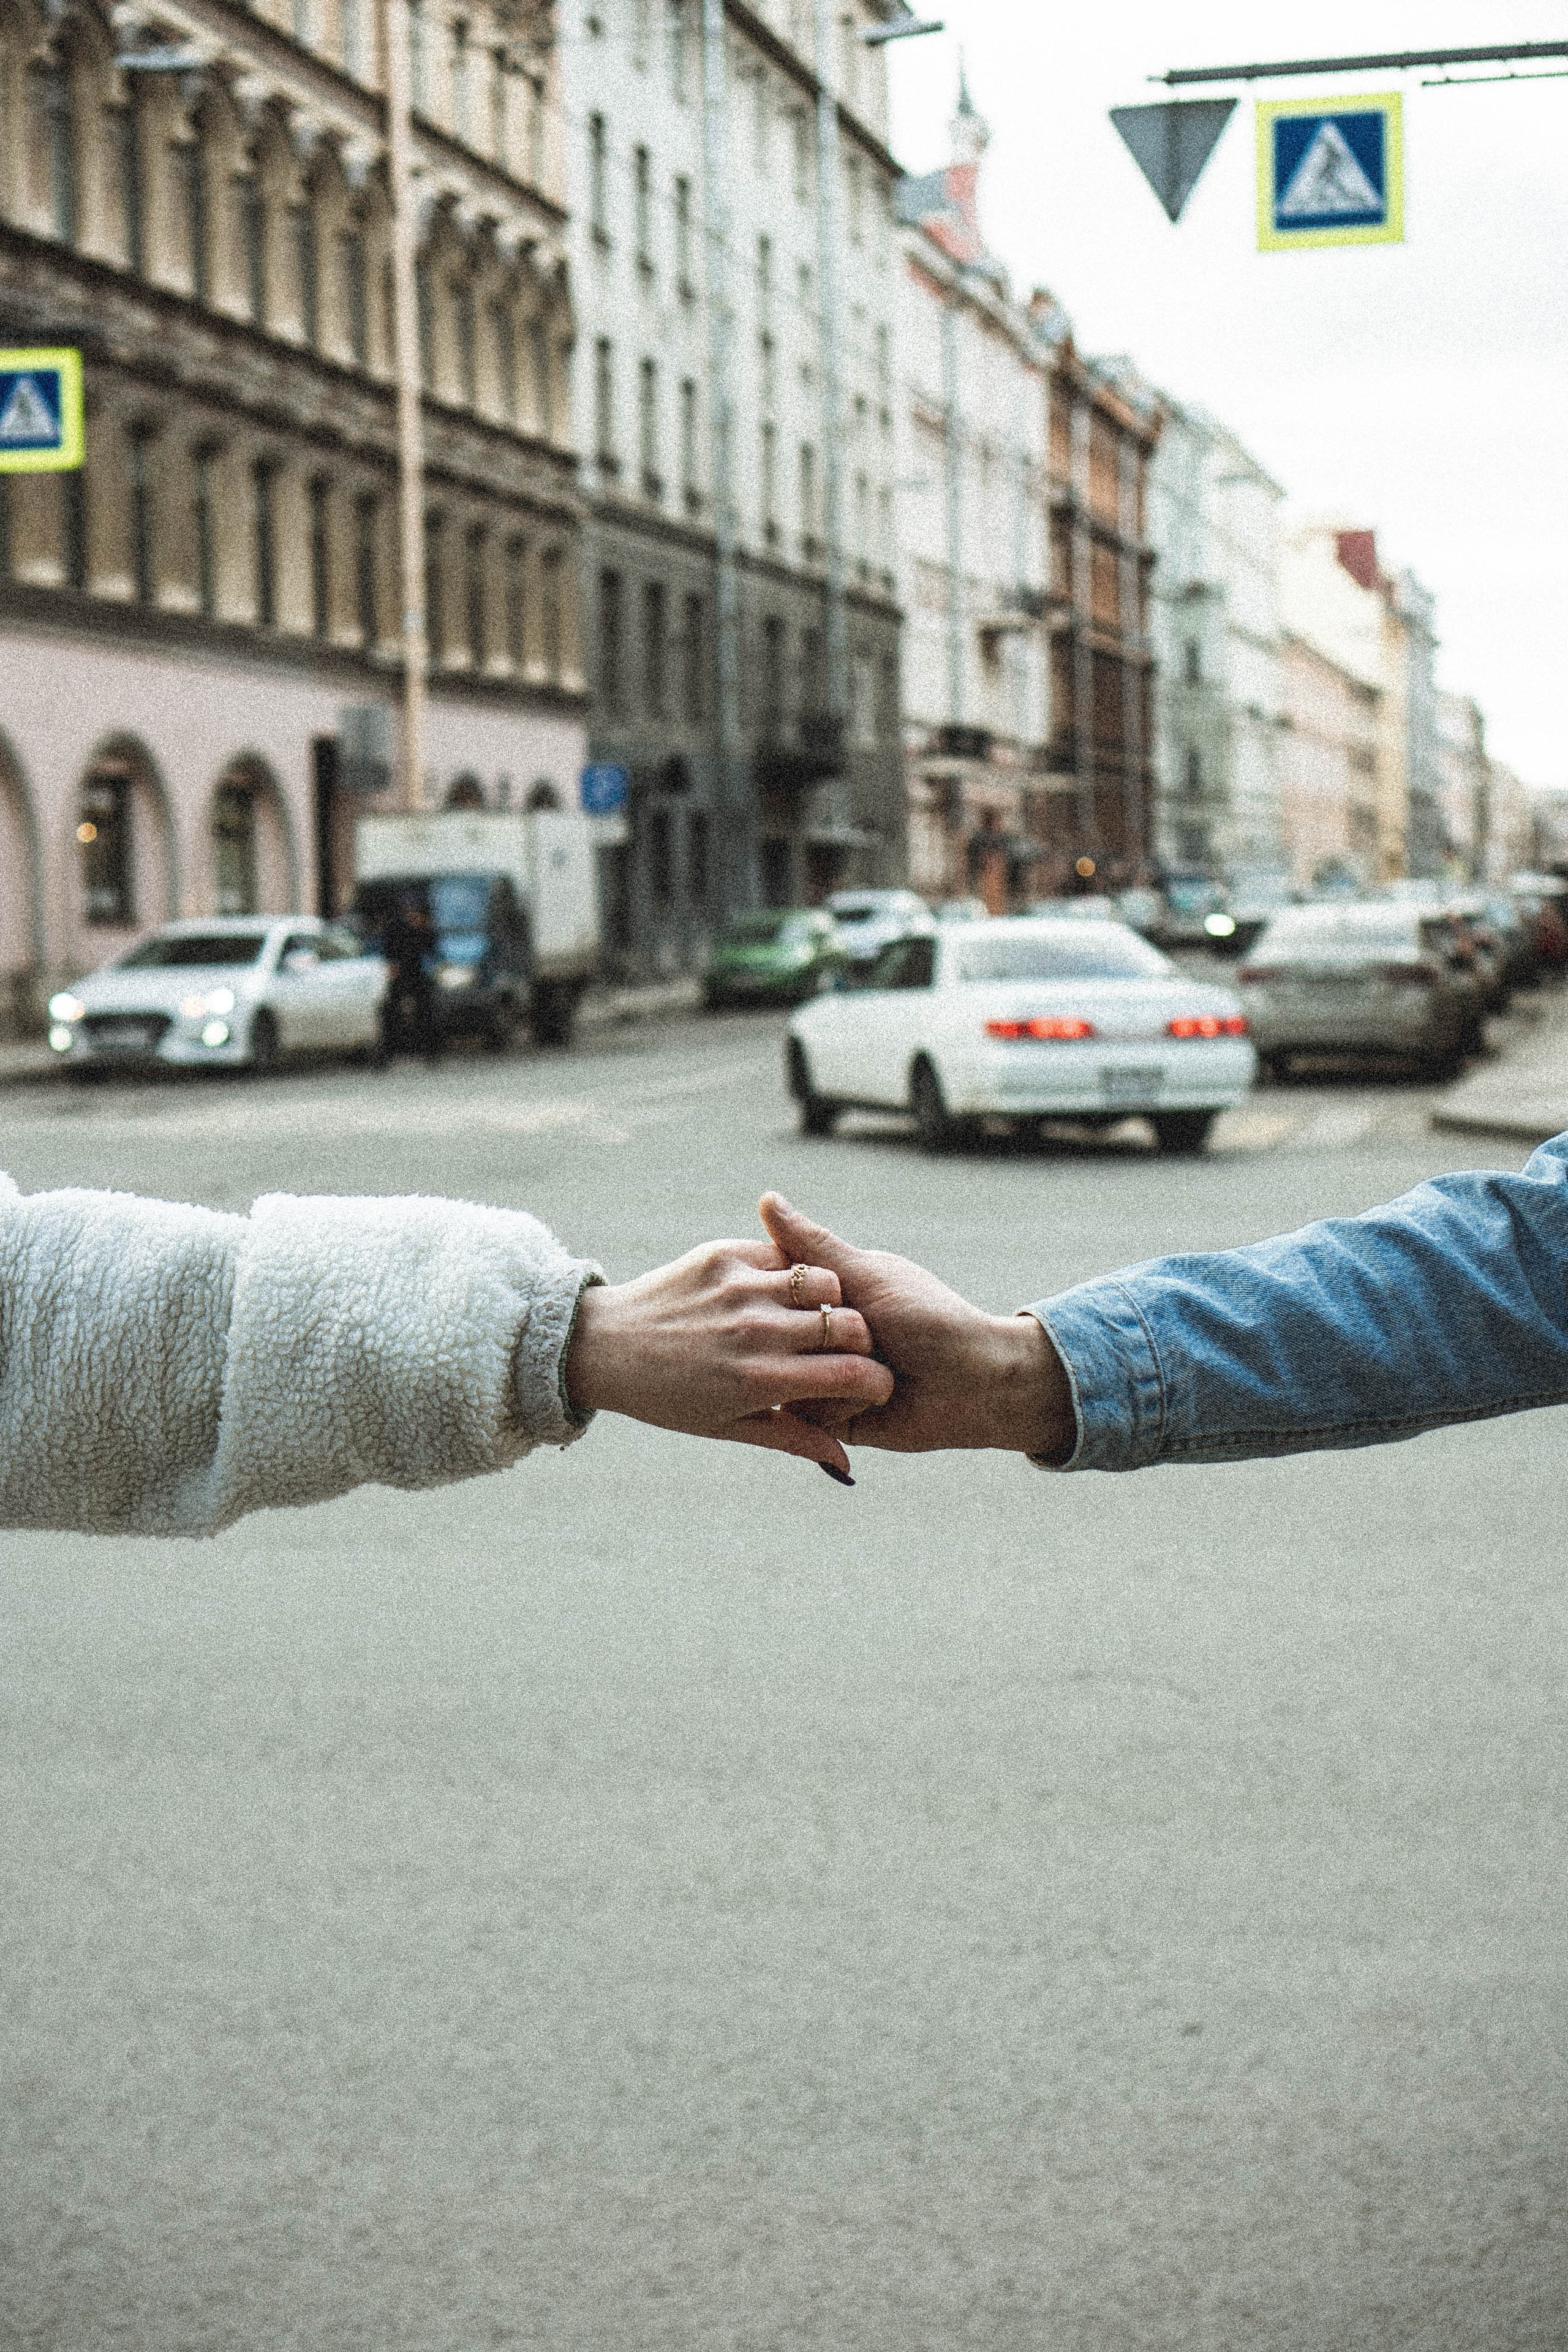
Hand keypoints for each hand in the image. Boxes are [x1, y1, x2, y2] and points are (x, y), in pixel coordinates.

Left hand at [563, 1240, 894, 1474]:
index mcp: (757, 1380)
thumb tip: (845, 1461)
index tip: (875, 1383)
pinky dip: (791, 1273)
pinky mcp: (723, 1256)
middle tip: (849, 1347)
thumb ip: (792, 1438)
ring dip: (831, 1298)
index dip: (876, 1381)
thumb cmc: (666, 1398)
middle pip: (848, 1324)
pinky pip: (783, 1256)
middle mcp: (752, 1331)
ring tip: (816, 1314)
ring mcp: (738, 1288)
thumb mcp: (728, 1427)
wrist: (604, 1346)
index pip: (850, 1374)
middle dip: (861, 1339)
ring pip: (824, 1280)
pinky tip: (780, 1292)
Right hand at [757, 1195, 1074, 1459]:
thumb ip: (812, 1245)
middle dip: (824, 1338)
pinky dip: (844, 1402)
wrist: (974, 1382)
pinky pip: (808, 1412)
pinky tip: (877, 1398)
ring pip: (789, 1376)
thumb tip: (765, 1198)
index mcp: (829, 1295)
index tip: (833, 1296)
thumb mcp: (866, 1275)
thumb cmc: (928, 1317)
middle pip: (779, 1337)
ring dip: (835, 1373)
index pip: (776, 1291)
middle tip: (874, 1338)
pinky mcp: (833, 1415)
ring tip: (880, 1367)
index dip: (793, 1296)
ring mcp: (824, 1376)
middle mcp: (821, 1336)